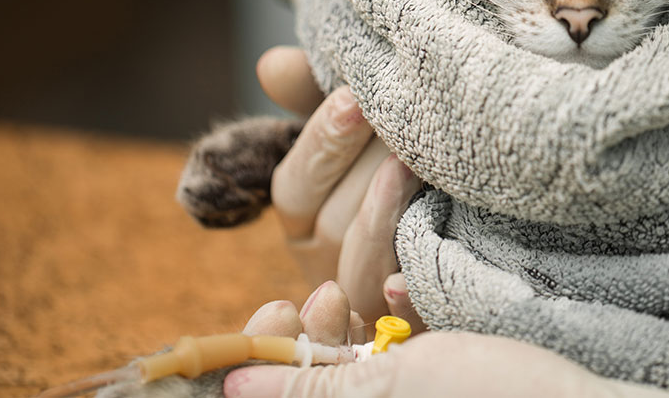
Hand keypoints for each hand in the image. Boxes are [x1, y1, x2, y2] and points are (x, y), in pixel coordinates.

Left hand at [225, 288, 668, 397]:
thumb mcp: (398, 390)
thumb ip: (315, 390)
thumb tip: (232, 389)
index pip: (290, 387)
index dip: (270, 353)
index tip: (277, 311)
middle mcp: (379, 396)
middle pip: (318, 363)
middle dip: (316, 320)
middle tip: (325, 291)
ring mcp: (408, 383)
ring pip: (357, 341)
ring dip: (358, 298)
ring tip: (368, 282)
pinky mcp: (435, 362)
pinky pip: (397, 332)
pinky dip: (395, 304)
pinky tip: (404, 289)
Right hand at [257, 47, 423, 331]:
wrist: (477, 221)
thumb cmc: (401, 164)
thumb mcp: (358, 130)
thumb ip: (316, 97)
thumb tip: (272, 64)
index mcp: (307, 218)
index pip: (296, 186)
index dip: (322, 142)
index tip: (355, 98)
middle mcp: (329, 263)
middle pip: (330, 225)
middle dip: (365, 170)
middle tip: (405, 124)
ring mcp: (370, 297)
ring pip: (359, 270)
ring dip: (382, 218)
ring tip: (416, 167)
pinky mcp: (415, 321)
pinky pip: (401, 322)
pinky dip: (402, 300)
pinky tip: (408, 277)